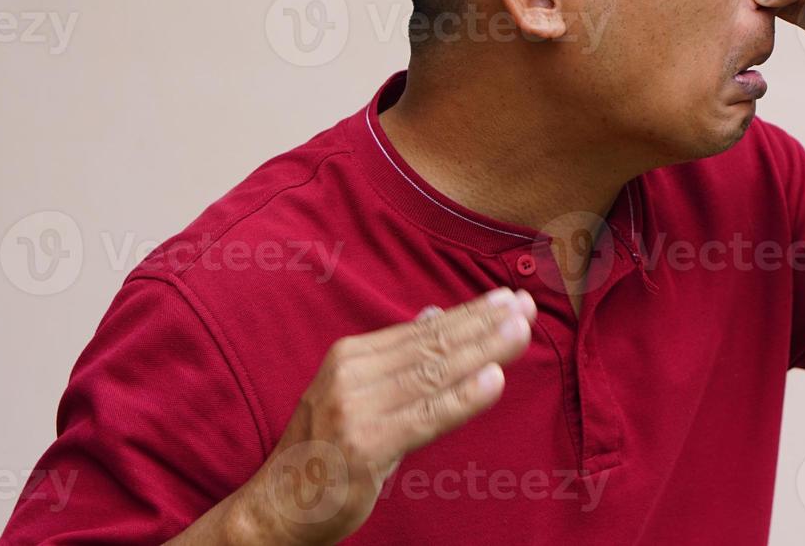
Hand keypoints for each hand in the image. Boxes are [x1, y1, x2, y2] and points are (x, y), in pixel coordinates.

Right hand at [225, 288, 535, 545]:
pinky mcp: (366, 445)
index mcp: (350, 355)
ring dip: (483, 350)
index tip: (509, 298)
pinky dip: (464, 397)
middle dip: (484, 323)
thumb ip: (397, 358)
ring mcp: (356, 409)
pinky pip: (427, 416)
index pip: (423, 330)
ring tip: (520, 331)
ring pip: (434, 373)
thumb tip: (435, 316)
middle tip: (527, 305)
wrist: (277, 506)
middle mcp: (351, 374)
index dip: (469, 313)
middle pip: (432, 344)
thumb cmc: (324, 448)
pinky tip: (495, 380)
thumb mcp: (355, 392)